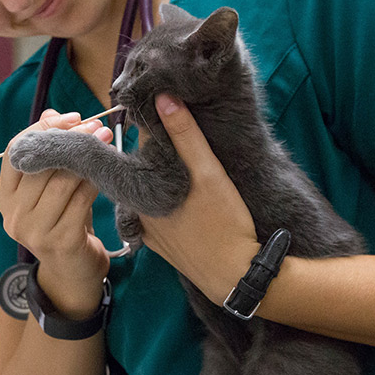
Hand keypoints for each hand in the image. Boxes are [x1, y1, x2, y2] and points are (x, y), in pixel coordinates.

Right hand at [0, 109, 113, 316]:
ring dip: (87, 159)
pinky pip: (80, 200)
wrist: (74, 271)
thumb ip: (50, 153)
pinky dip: (95, 181)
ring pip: (62, 180)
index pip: (14, 152)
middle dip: (72, 139)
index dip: (42, 129)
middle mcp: (13, 214)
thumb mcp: (53, 186)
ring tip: (106, 143)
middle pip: (41, 164)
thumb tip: (54, 113)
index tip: (73, 117)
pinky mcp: (59, 241)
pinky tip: (106, 172)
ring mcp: (33, 230)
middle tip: (98, 127)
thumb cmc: (65, 222)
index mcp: (5, 196)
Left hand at [140, 95, 259, 303]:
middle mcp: (137, 209)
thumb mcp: (209, 174)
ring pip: (152, 191)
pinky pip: (157, 214)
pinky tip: (187, 198)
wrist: (237, 276)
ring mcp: (148, 230)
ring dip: (165, 177)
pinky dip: (168, 202)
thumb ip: (185, 136)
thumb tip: (162, 97)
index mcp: (143, 189)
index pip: (142, 145)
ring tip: (189, 166)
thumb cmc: (225, 223)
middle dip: (162, 152)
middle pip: (145, 169)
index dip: (158, 127)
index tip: (174, 114)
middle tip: (187, 139)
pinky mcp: (161, 245)